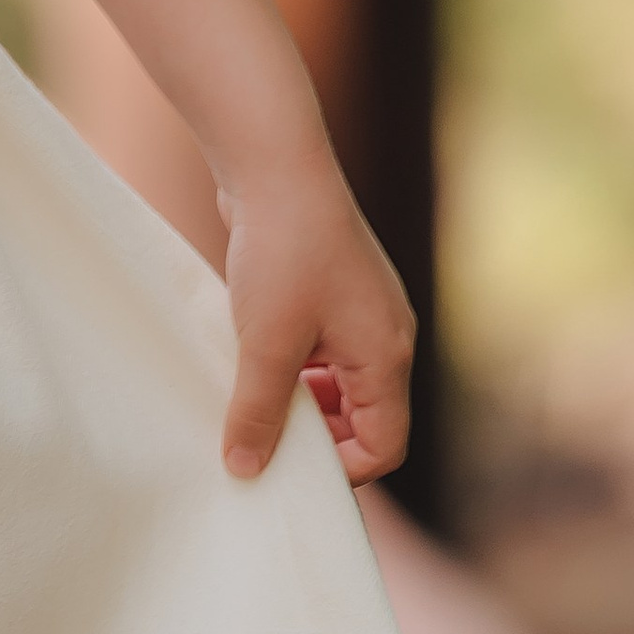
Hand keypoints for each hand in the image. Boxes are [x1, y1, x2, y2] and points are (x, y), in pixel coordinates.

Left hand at [216, 150, 413, 485]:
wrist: (275, 163)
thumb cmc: (282, 252)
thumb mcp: (266, 344)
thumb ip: (258, 412)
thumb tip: (245, 470)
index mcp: (388, 356)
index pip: (384, 443)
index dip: (340, 468)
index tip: (285, 468)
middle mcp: (386, 334)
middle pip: (364, 415)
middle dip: (317, 433)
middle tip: (263, 436)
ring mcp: (362, 308)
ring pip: (340, 380)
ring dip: (301, 396)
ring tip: (252, 395)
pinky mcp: (333, 286)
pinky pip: (323, 346)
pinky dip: (294, 361)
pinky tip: (251, 352)